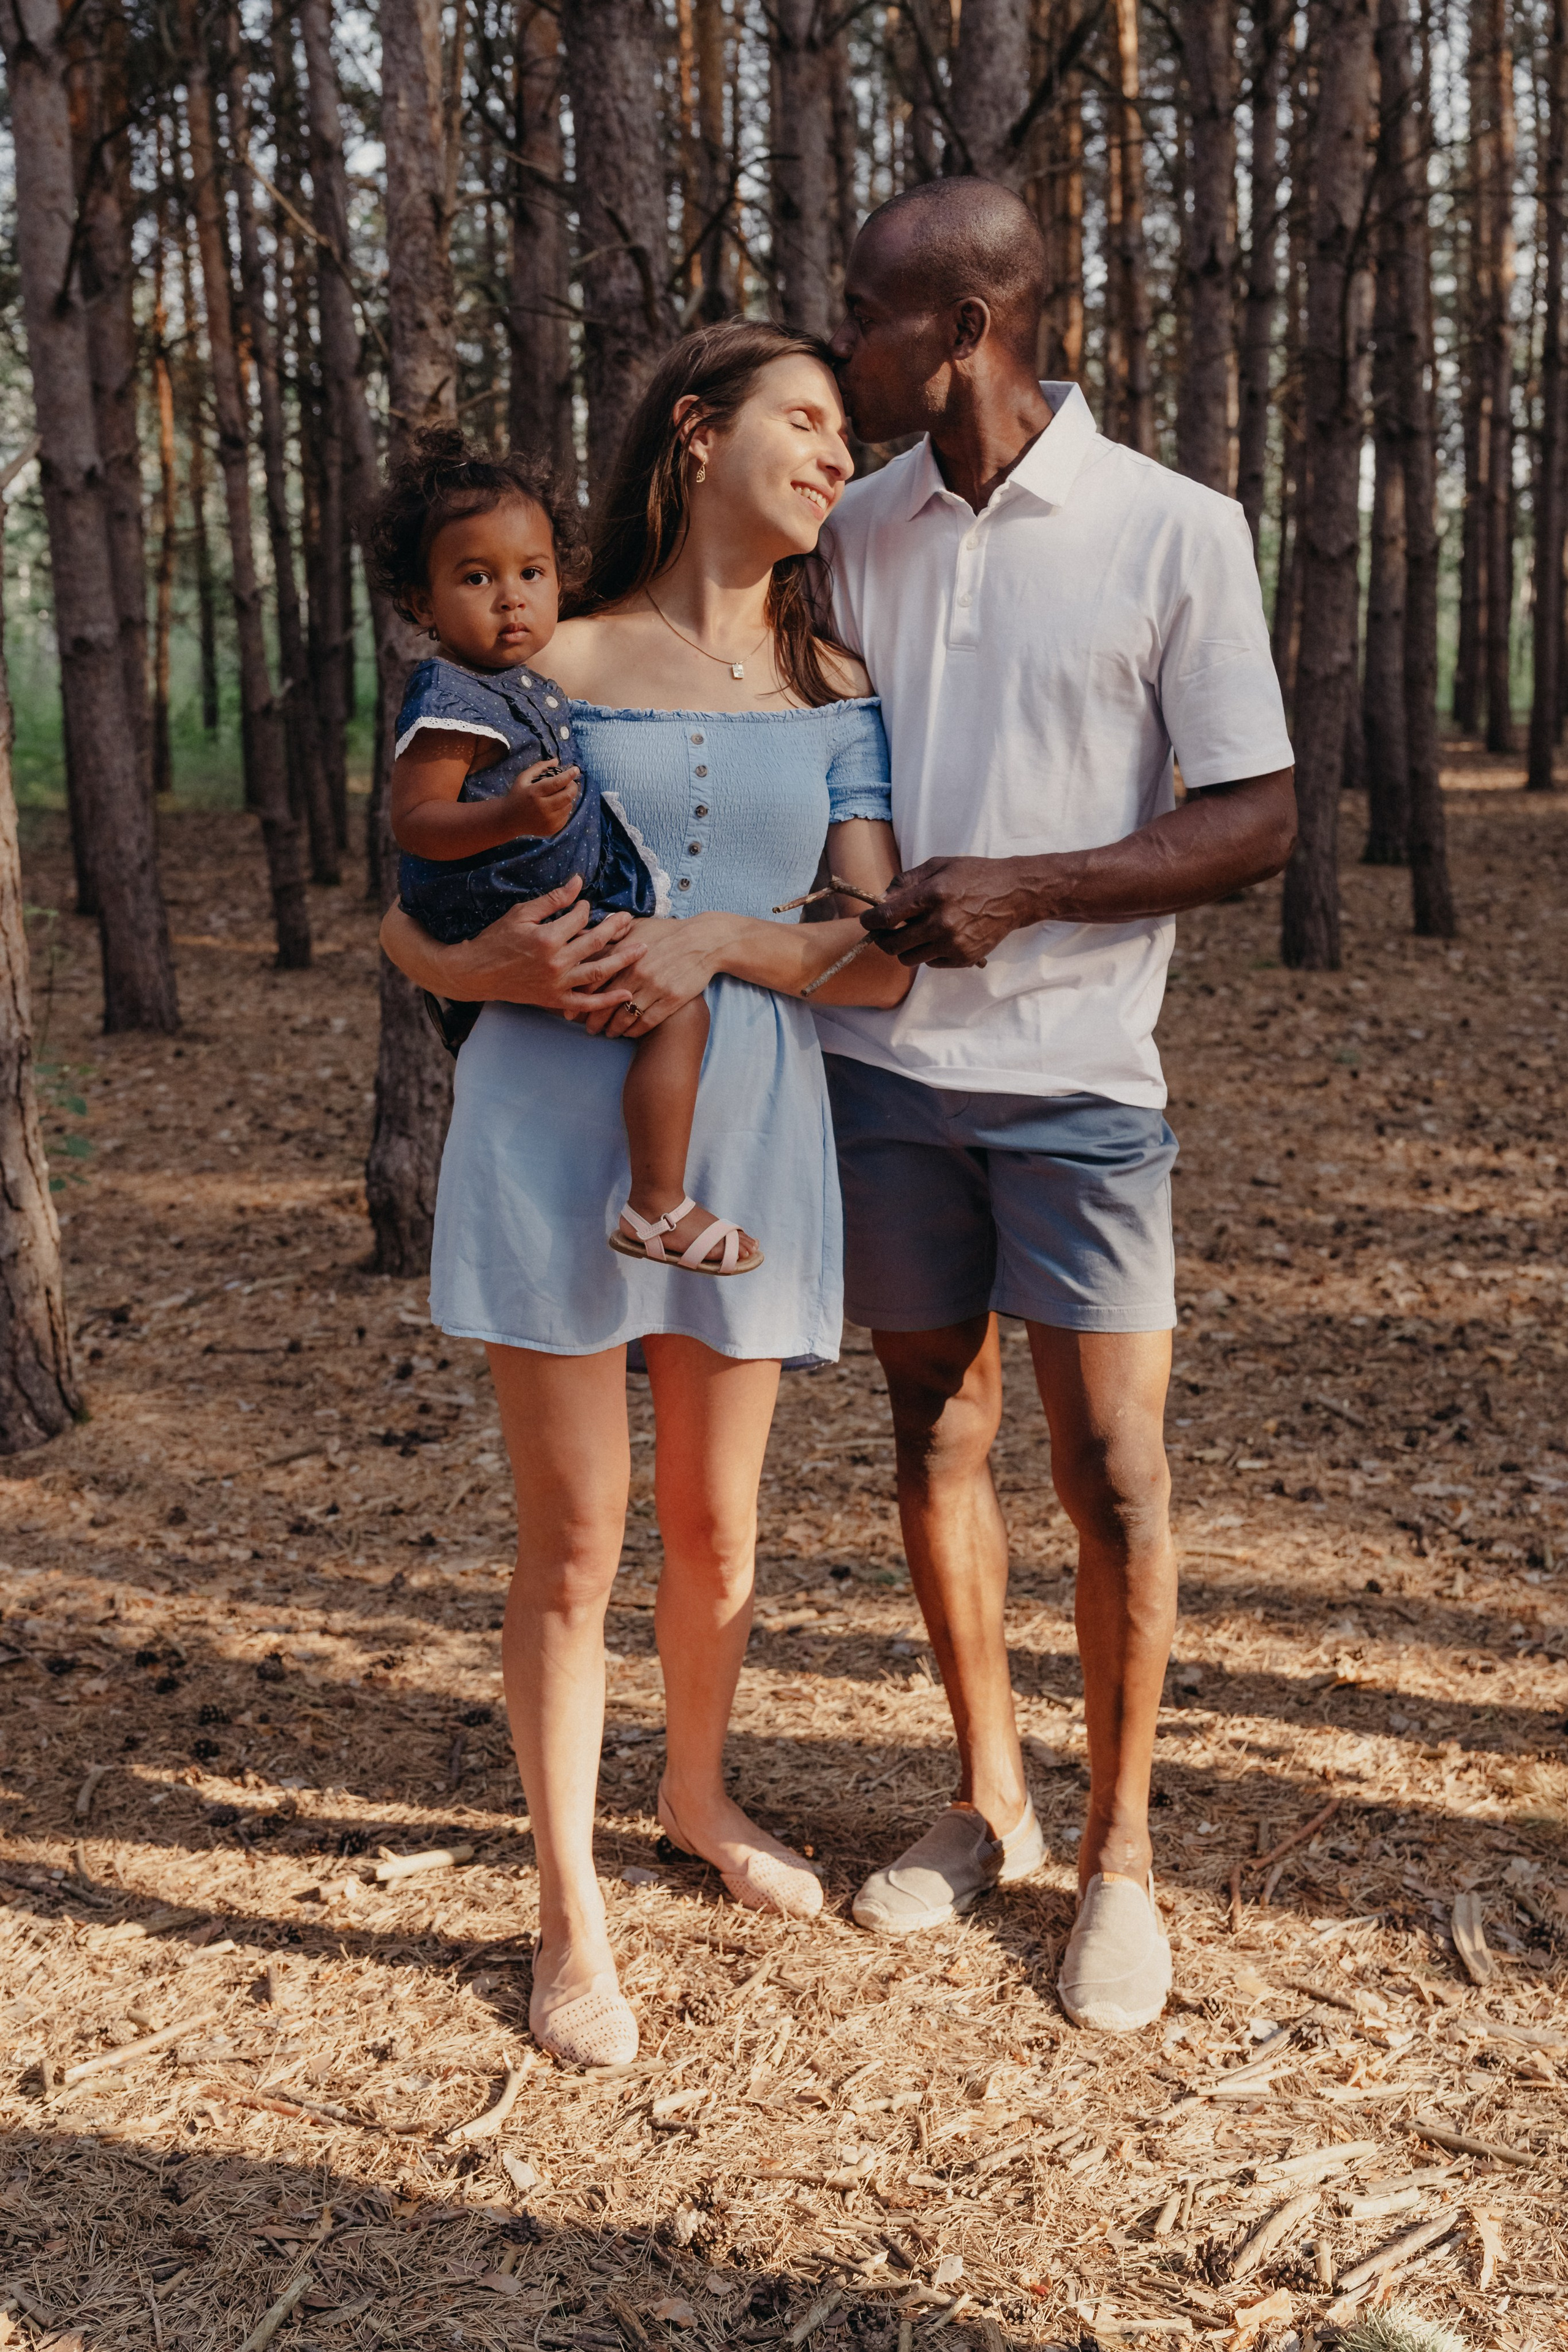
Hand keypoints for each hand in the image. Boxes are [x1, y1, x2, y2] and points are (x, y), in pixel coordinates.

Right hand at [380, 876, 639, 1015]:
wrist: (476, 973)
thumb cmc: (496, 940)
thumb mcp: (521, 913)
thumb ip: (552, 900)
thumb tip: (578, 882)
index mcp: (547, 937)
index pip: (579, 918)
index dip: (586, 909)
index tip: (585, 906)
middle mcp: (556, 962)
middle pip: (595, 941)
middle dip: (615, 928)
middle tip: (630, 919)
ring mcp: (557, 984)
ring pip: (598, 971)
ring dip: (622, 960)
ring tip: (642, 949)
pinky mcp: (554, 1000)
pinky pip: (586, 1003)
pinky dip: (607, 1000)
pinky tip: (627, 993)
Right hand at [502, 758, 580, 839]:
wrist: (510, 820)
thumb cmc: (517, 795)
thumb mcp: (523, 778)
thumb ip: (539, 767)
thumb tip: (556, 761)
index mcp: (534, 793)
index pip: (557, 783)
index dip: (569, 775)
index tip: (576, 769)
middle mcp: (542, 808)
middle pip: (567, 795)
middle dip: (573, 786)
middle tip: (570, 782)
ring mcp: (548, 820)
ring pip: (568, 805)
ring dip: (567, 798)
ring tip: (558, 794)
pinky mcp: (552, 829)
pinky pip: (566, 816)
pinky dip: (564, 808)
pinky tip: (554, 806)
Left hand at [567, 912, 726, 1036]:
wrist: (704, 941)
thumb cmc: (668, 932)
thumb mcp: (637, 926)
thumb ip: (610, 934)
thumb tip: (584, 936)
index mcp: (624, 952)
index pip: (593, 979)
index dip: (580, 997)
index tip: (572, 1009)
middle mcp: (636, 971)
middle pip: (605, 1002)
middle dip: (593, 1019)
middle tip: (588, 1028)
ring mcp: (654, 987)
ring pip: (625, 1016)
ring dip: (613, 1028)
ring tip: (608, 1033)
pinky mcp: (671, 999)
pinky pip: (646, 1022)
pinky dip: (634, 1031)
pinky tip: (629, 1033)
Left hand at [861, 855, 1044, 968]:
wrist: (1013, 894)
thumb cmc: (973, 875)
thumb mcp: (938, 865)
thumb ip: (906, 881)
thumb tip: (880, 899)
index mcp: (933, 895)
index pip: (888, 916)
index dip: (871, 921)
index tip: (868, 921)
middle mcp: (942, 922)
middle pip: (893, 945)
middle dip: (883, 939)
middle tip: (885, 932)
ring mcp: (953, 943)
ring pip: (908, 958)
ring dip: (905, 948)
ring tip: (914, 933)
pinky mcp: (963, 958)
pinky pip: (930, 963)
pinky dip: (927, 953)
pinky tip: (937, 938)